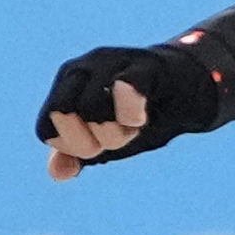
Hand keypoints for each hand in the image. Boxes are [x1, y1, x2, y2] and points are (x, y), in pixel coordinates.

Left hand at [39, 44, 200, 178]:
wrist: (188, 86)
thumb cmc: (139, 112)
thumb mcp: (103, 136)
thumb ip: (76, 152)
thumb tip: (58, 173)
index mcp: (66, 85)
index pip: (46, 127)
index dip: (71, 148)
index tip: (98, 147)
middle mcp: (83, 67)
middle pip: (64, 114)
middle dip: (92, 141)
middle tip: (119, 137)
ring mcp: (113, 61)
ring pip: (92, 106)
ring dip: (115, 131)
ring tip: (134, 127)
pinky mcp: (147, 65)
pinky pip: (126, 85)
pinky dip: (129, 110)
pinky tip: (139, 119)